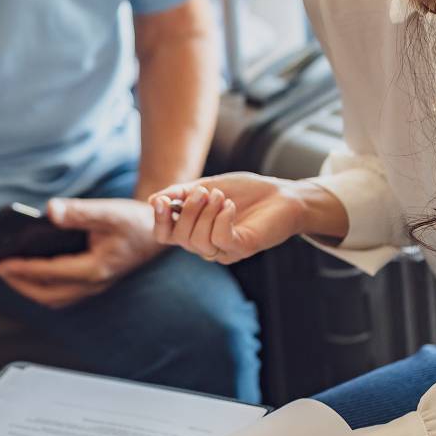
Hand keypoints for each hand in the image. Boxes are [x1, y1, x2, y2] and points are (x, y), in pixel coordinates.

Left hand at [0, 198, 162, 308]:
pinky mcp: (93, 284)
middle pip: (48, 294)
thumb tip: (50, 211)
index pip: (50, 274)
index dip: (23, 269)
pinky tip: (31, 271)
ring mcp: (94, 287)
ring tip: (9, 272)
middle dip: (20, 284)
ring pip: (54, 297)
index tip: (0, 264)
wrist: (158, 232)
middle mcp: (94, 284)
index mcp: (95, 269)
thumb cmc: (133, 221)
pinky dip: (43, 286)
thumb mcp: (108, 211)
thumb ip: (78, 213)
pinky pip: (62, 293)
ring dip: (30, 288)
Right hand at [150, 173, 319, 264]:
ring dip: (206, 212)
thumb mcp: (207, 186)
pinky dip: (222, 218)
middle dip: (188, 210)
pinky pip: (221, 239)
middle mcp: (206, 245)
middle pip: (180, 237)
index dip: (159, 219)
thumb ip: (181, 194)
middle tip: (204, 190)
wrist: (281, 195)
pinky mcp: (242, 248)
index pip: (164, 235)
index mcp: (194, 230)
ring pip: (199, 241)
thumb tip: (153, 200)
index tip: (162, 200)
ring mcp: (224, 250)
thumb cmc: (245, 192)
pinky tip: (230, 205)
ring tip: (220, 195)